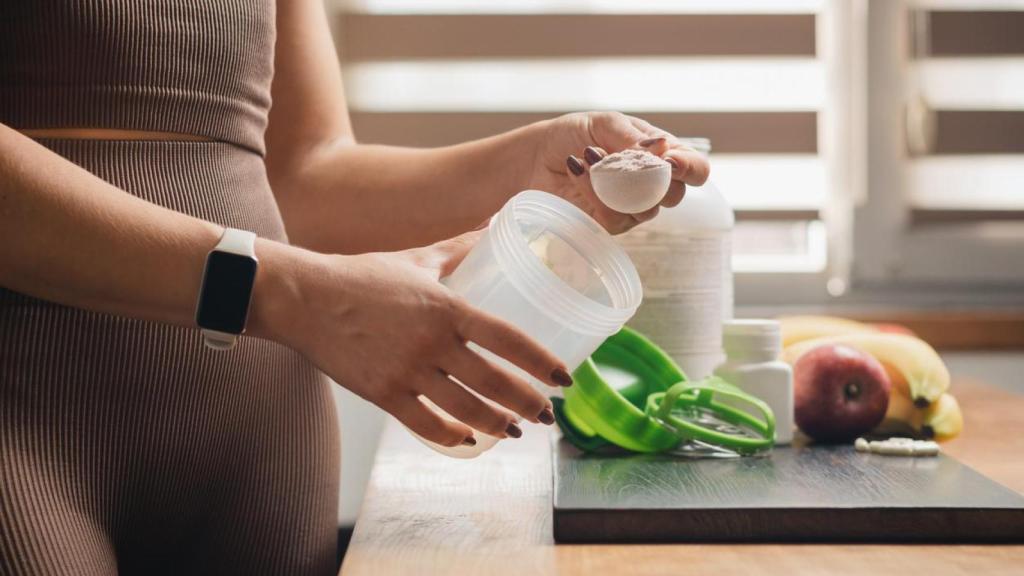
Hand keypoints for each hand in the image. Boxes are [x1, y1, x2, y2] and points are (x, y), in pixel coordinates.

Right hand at [255, 233, 570, 447]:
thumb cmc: (360, 276)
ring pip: (466, 409)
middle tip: (547, 414)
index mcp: (446, 307)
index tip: (564, 378)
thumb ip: (457, 249)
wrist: (303, 297)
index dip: (541, 361)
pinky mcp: (383, 393)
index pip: (507, 338)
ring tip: (516, 430)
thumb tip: (492, 227)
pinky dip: (451, 436)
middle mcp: (432, 342)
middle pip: (494, 382)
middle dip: (528, 403)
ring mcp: (407, 371)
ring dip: (497, 424)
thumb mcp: (415, 258)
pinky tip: (467, 438)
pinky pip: (426, 424)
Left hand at [527, 112, 710, 233]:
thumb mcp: (603, 123)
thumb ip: (631, 137)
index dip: (691, 168)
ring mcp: (632, 208)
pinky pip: (614, 219)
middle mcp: (652, 184)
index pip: (695, 168)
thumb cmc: (574, 135)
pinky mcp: (608, 224)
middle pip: (676, 196)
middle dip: (652, 181)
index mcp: (661, 154)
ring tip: (589, 156)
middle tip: (626, 164)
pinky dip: (594, 193)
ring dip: (615, 183)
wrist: (536, 158)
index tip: (670, 161)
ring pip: (645, 211)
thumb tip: (662, 150)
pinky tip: (578, 172)